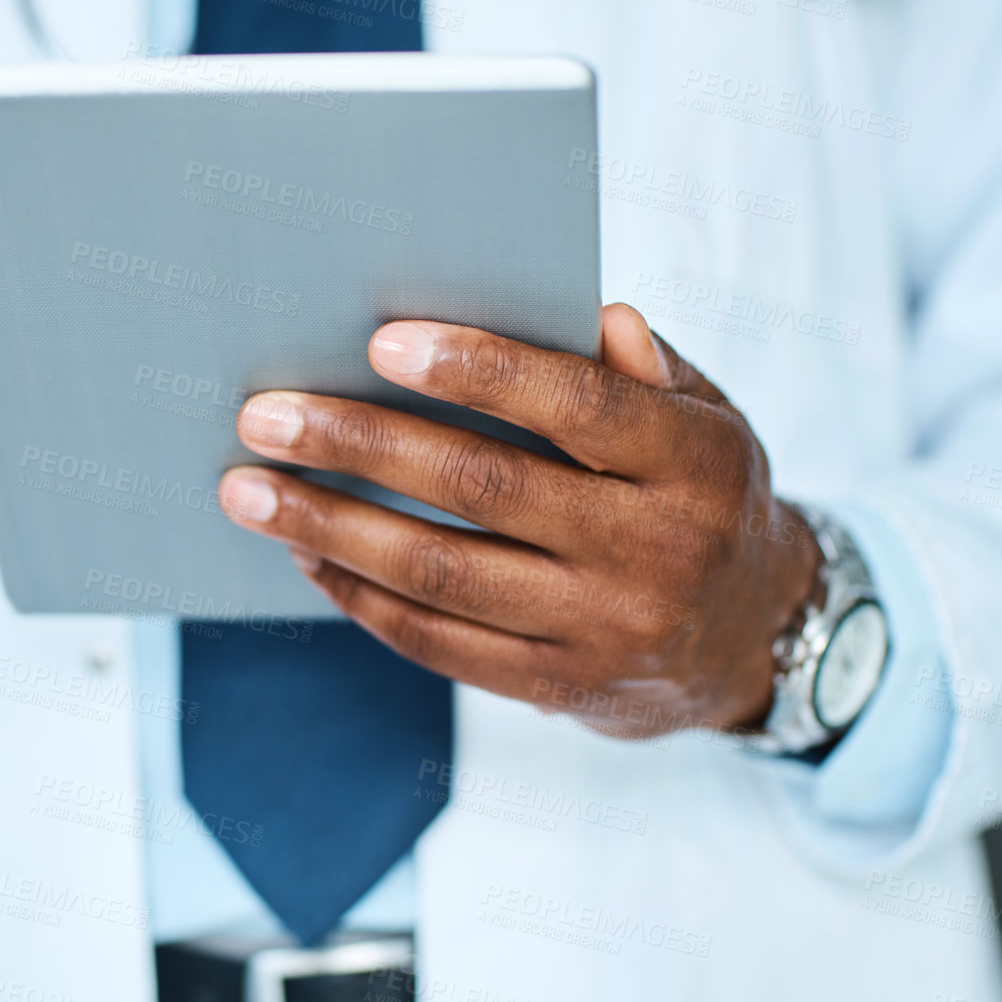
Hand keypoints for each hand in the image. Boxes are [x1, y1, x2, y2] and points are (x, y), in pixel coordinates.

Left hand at [216, 303, 822, 738]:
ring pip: (441, 575)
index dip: (480, 371)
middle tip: (264, 416)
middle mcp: (653, 551)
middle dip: (360, 445)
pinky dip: (360, 597)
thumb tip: (594, 315)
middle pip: (483, 490)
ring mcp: (602, 630)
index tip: (383, 341)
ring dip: (330, 528)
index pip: (577, 406)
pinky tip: (306, 553)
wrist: (753, 640)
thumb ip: (646, 370)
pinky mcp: (557, 687)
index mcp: (694, 463)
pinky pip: (438, 643)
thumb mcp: (710, 419)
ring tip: (248, 491)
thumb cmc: (700, 495)